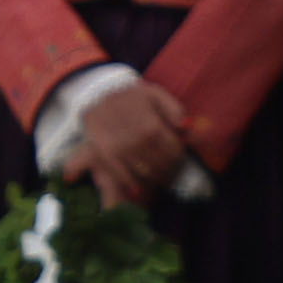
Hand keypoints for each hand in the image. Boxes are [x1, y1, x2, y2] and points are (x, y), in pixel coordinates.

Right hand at [67, 80, 189, 205]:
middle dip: (168, 167)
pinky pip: (122, 173)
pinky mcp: (105, 153)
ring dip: (153, 176)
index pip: (173, 149)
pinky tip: (138, 189)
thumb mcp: (155, 94)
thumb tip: (187, 126)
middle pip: (160, 162)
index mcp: (152, 124)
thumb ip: (174, 109)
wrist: (96, 93)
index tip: (178, 156)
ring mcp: (120, 147)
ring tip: (158, 177)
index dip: (178, 155)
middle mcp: (137, 138)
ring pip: (144, 170)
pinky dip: (131, 183)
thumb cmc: (130, 96)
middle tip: (170, 169)